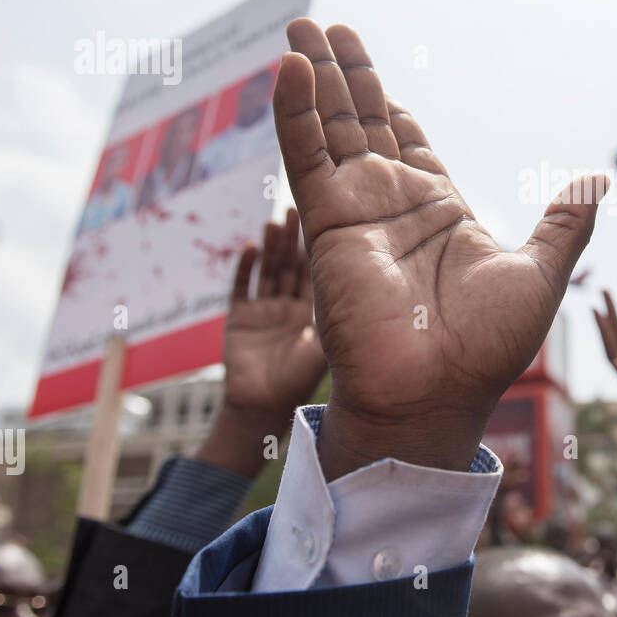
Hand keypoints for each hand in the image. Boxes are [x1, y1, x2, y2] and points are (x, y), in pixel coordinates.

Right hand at [221, 207, 325, 416]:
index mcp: (315, 311)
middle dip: (293, 238)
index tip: (323, 217)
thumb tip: (376, 294)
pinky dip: (246, 268)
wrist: (263, 407)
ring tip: (273, 221)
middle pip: (292, 264)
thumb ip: (342, 321)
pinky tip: (251, 248)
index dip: (319, 245)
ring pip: (269, 270)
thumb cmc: (300, 380)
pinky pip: (242, 288)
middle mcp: (291, 306)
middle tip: (294, 209)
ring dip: (271, 246)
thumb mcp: (327, 346)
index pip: (319, 270)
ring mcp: (266, 310)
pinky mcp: (240, 318)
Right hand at [275, 19, 605, 474]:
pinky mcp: (327, 223)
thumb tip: (599, 181)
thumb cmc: (488, 350)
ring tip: (300, 24)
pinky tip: (288, 65)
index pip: (408, 139)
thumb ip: (564, 223)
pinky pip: (306, 156)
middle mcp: (392, 204)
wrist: (438, 395)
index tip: (368, 67)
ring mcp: (356, 211)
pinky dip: (294, 111)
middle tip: (325, 26)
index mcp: (439, 210)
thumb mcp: (541, 272)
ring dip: (312, 77)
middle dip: (344, 74)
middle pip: (363, 121)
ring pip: (329, 128)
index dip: (386, 102)